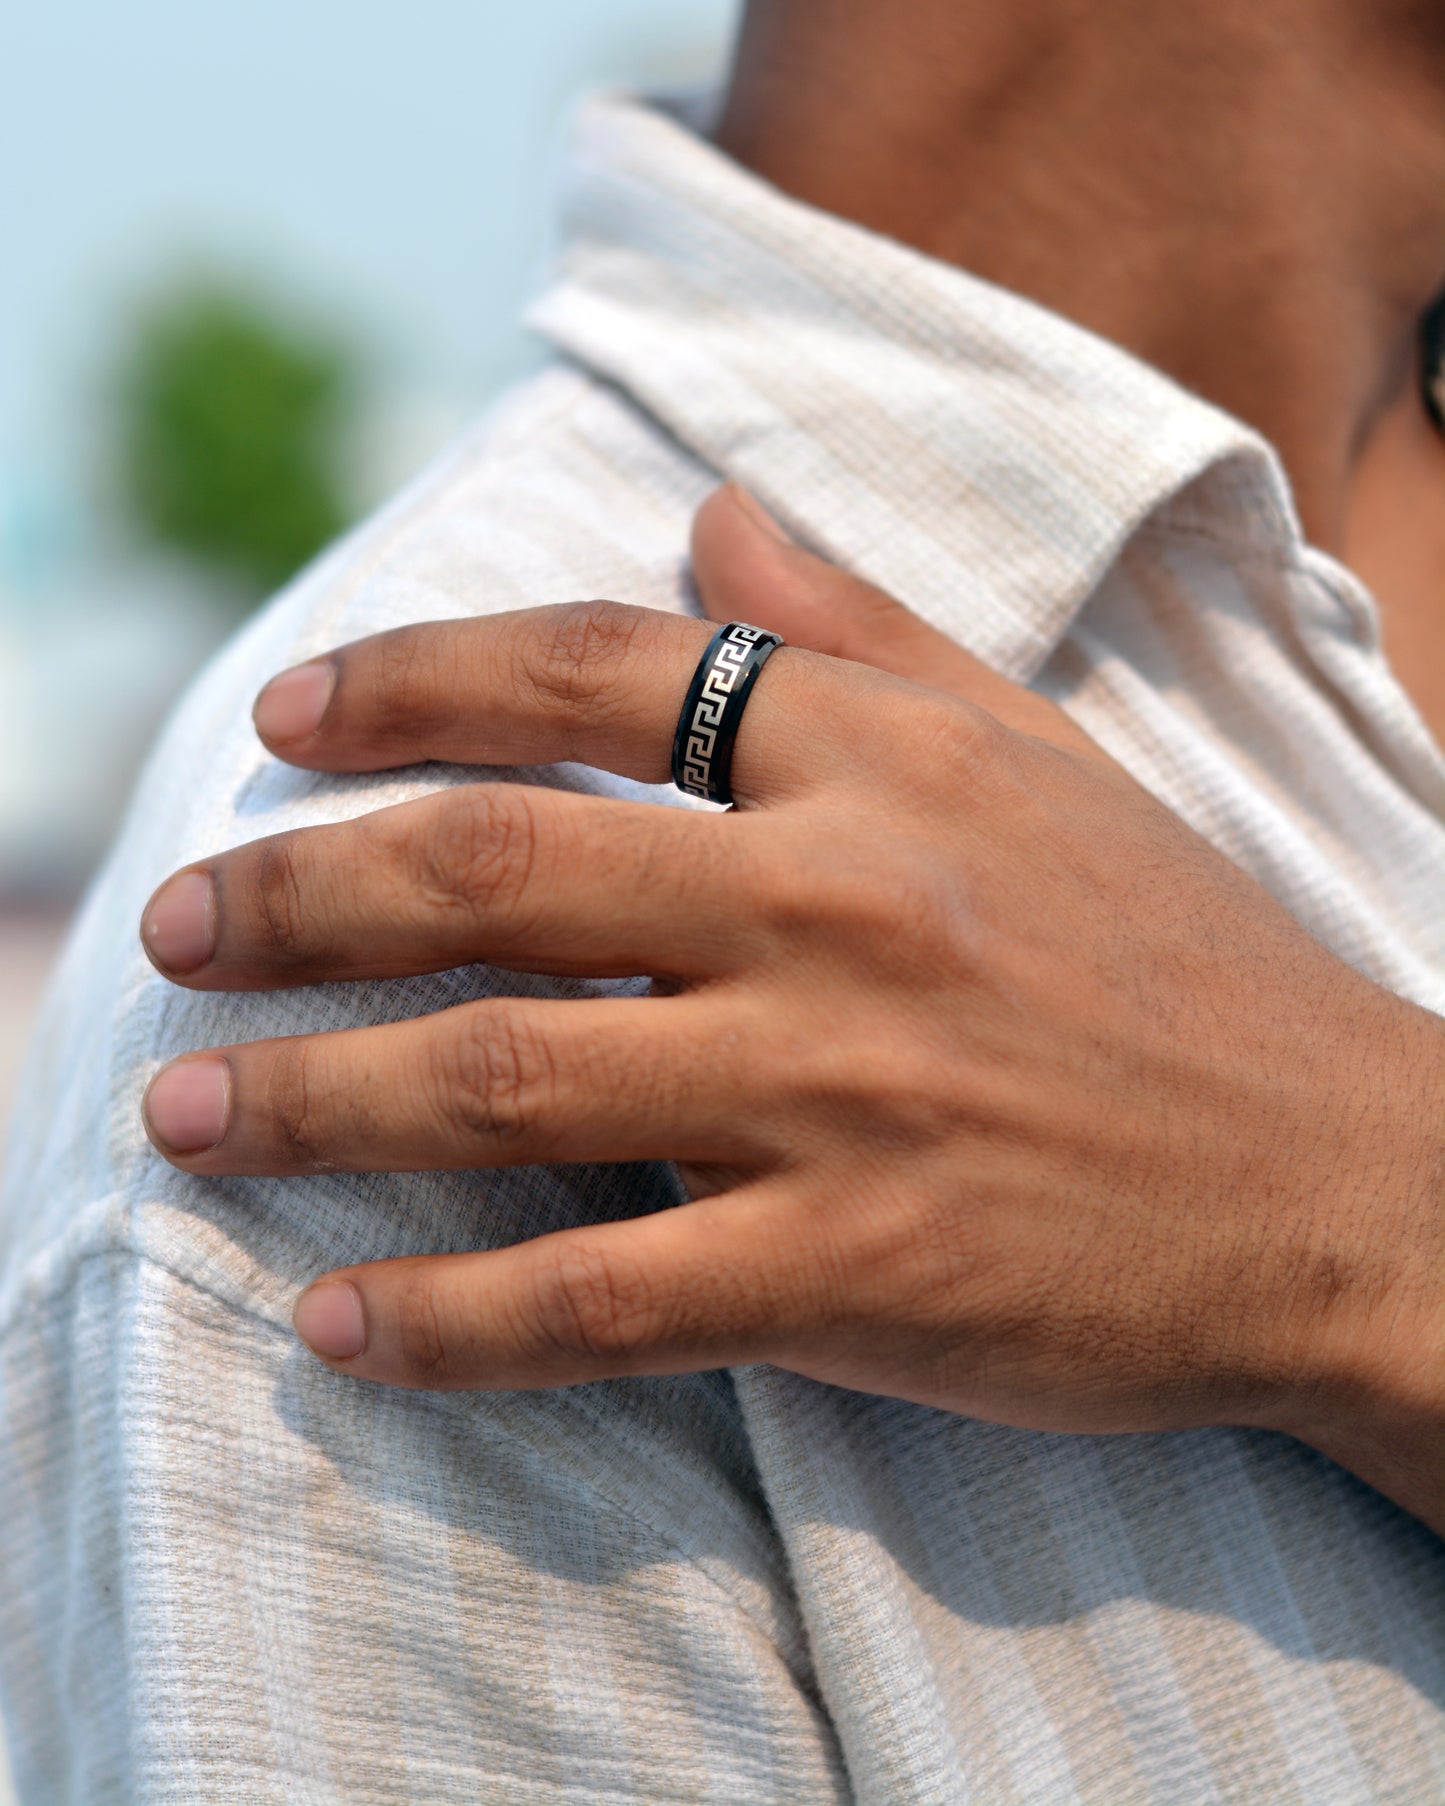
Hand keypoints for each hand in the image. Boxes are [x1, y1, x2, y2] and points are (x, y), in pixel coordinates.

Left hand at [140, 486, 1444, 1528]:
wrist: (1348, 1180)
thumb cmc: (1182, 963)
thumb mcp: (1038, 754)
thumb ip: (857, 629)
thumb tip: (703, 518)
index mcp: (881, 764)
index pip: (594, 669)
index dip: (411, 682)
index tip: (285, 720)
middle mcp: (839, 906)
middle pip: (496, 868)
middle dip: (298, 894)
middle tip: (172, 927)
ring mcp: (840, 1094)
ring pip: (508, 1076)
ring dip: (315, 1099)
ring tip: (185, 1112)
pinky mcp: (856, 1270)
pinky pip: (600, 1295)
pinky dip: (451, 1319)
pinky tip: (341, 1326)